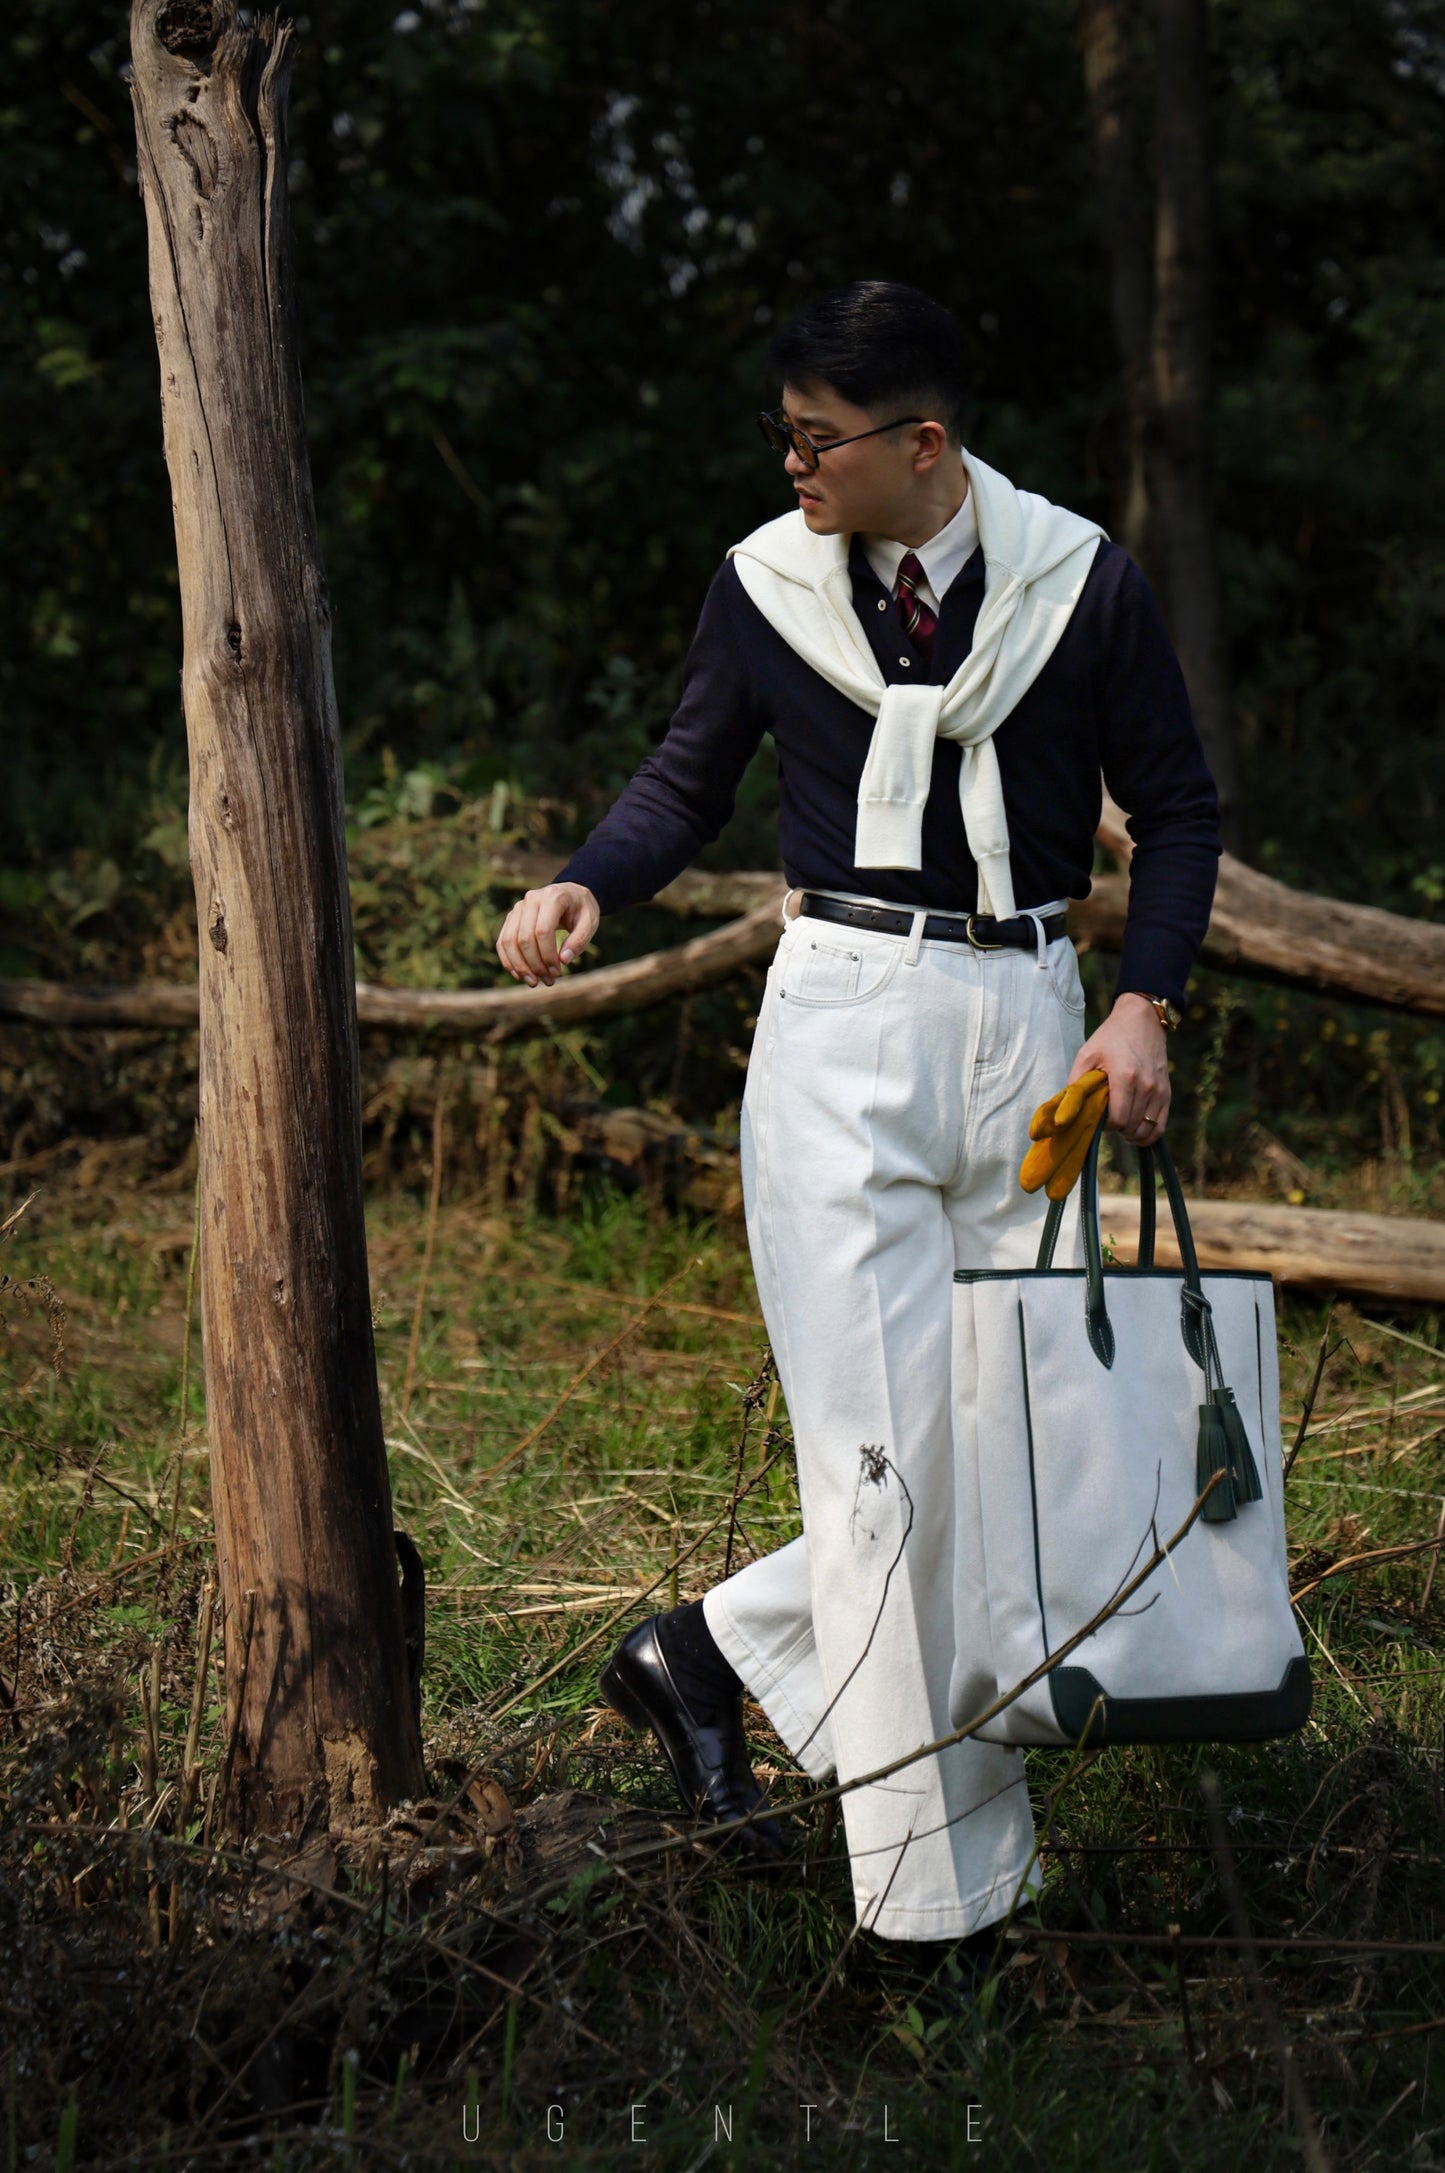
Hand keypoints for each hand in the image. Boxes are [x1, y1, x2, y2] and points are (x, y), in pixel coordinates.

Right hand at [496, 882, 599, 987]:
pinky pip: (503, 941)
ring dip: (519, 966)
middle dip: (535, 964)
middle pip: (524, 938)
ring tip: (533, 982)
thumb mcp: (591, 922)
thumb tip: (564, 960)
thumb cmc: (582, 910)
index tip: (557, 973)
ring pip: (509, 940)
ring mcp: (518, 908)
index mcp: (552, 897)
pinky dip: (508, 960)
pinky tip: (519, 975)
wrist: (570, 894)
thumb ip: (580, 940)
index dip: (547, 955)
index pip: (542, 930)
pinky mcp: (511, 918)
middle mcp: (531, 900)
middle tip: (549, 981)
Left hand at [1068, 993, 1169, 1147]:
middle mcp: (1146, 1086)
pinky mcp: (1166, 1092)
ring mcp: (1159, 1090)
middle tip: (1107, 1116)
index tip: (1098, 1114)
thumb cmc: (1110, 1038)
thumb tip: (1063, 1114)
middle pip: (1131, 1127)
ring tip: (1120, 1122)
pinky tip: (1135, 1130)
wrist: (1142, 1020)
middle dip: (1116, 1128)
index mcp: (1125, 1077)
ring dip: (1130, 1133)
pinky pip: (1160, 1126)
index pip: (1118, 1121)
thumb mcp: (1086, 1055)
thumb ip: (1075, 1085)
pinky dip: (1147, 1134)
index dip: (1105, 1125)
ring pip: (1145, 1131)